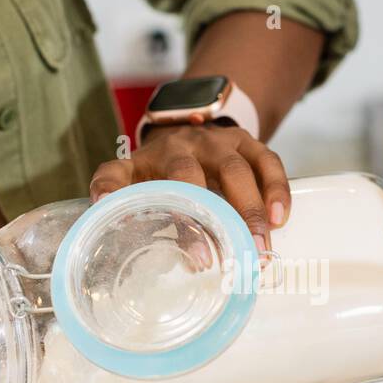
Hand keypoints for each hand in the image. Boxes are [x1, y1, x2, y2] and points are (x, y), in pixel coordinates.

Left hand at [89, 124, 289, 251]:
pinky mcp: (247, 141)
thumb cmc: (159, 167)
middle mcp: (182, 145)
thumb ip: (115, 194)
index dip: (144, 215)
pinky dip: (276, 189)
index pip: (145, 184)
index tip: (171, 252)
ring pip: (236, 170)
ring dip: (250, 211)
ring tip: (260, 248)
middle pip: (193, 175)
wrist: (186, 125)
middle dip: (211, 218)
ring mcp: (218, 142)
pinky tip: (281, 218)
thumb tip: (101, 217)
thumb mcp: (130, 177)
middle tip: (225, 258)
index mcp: (147, 160)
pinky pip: (267, 161)